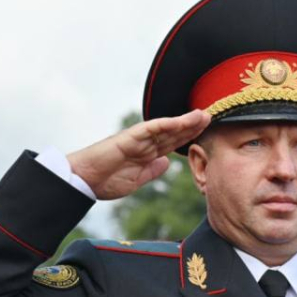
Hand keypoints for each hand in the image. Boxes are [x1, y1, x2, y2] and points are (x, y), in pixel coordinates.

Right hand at [67, 110, 210, 199]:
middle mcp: (144, 143)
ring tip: (203, 115)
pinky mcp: (129, 137)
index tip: (206, 132)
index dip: (189, 137)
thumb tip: (166, 162)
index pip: (173, 143)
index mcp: (147, 154)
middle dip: (193, 126)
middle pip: (174, 133)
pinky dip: (166, 124)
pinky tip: (181, 121)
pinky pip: (151, 128)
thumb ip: (152, 170)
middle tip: (212, 117)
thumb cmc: (105, 181)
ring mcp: (137, 139)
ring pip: (166, 128)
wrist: (84, 181)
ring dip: (185, 121)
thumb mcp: (136, 180)